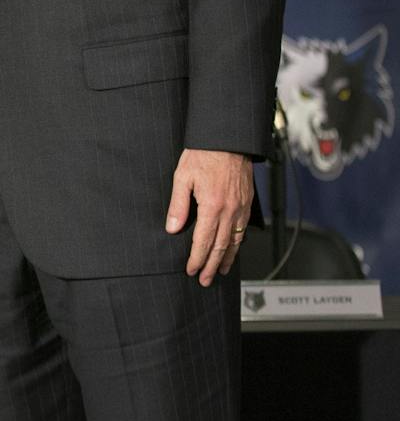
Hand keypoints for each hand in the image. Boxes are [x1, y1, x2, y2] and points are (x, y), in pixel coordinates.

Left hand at [164, 149, 251, 285]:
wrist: (227, 140)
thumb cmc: (203, 154)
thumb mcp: (182, 177)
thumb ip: (178, 205)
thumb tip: (172, 228)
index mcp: (212, 205)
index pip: (203, 241)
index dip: (197, 258)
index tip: (192, 270)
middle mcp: (230, 210)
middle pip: (221, 246)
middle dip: (212, 266)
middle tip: (206, 280)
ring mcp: (241, 207)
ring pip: (235, 241)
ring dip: (227, 259)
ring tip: (220, 271)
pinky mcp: (247, 203)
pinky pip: (243, 229)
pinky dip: (238, 244)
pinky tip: (232, 249)